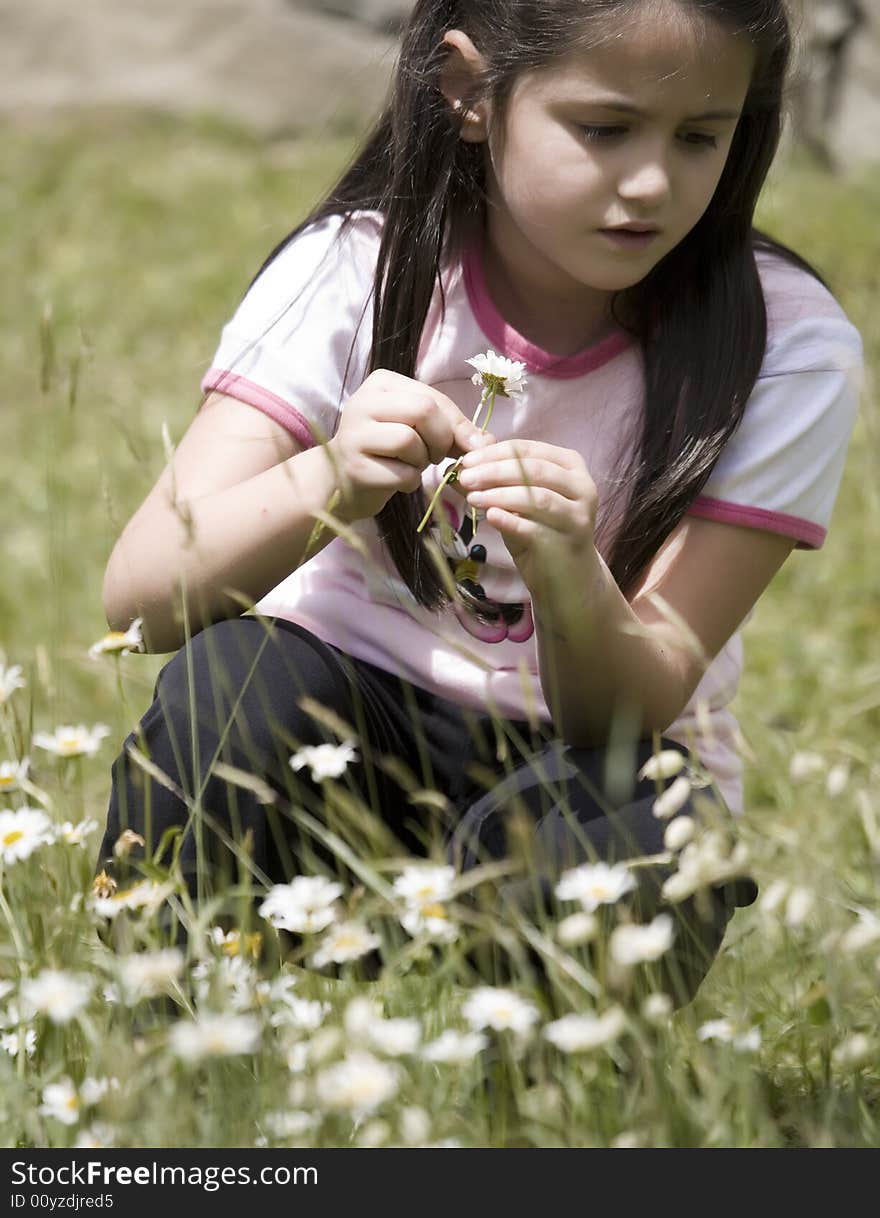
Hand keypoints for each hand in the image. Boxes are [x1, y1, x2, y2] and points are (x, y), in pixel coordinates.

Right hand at [325, 370, 494, 521]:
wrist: (341, 481)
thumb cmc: (387, 452)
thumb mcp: (420, 430)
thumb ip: (452, 429)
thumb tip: (489, 443)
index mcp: (382, 383)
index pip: (433, 397)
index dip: (457, 426)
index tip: (468, 447)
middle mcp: (363, 401)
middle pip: (423, 411)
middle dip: (440, 440)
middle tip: (435, 456)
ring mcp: (354, 433)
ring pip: (410, 441)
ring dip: (422, 462)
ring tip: (411, 465)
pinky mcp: (354, 466)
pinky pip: (401, 474)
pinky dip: (409, 482)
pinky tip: (397, 480)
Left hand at [457, 440, 597, 593]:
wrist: (567, 578)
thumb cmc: (541, 533)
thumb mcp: (519, 502)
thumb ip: (497, 481)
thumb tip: (459, 467)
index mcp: (569, 466)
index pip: (527, 449)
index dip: (493, 453)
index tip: (465, 461)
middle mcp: (581, 486)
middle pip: (533, 470)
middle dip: (494, 471)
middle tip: (465, 477)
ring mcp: (577, 515)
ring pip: (536, 498)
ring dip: (500, 495)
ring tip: (472, 498)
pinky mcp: (568, 542)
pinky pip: (535, 528)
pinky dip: (510, 521)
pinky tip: (490, 517)